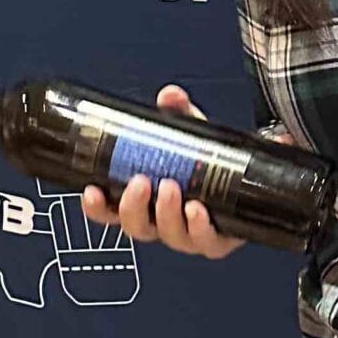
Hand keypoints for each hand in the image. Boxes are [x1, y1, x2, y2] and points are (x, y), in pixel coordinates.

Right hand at [81, 86, 244, 259]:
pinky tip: (197, 210)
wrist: (244, 180)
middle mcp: (162, 222)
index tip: (93, 191)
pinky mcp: (214, 240)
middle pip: (136, 227)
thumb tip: (170, 95)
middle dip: (134, 207)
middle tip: (141, 183)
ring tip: (172, 187)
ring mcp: (187, 234)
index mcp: (145, 202)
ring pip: (169, 235)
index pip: (111, 211)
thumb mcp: (190, 134)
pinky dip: (199, 226)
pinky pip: (204, 242)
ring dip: (166, 213)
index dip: (97, 207)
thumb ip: (179, 114)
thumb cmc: (205, 163)